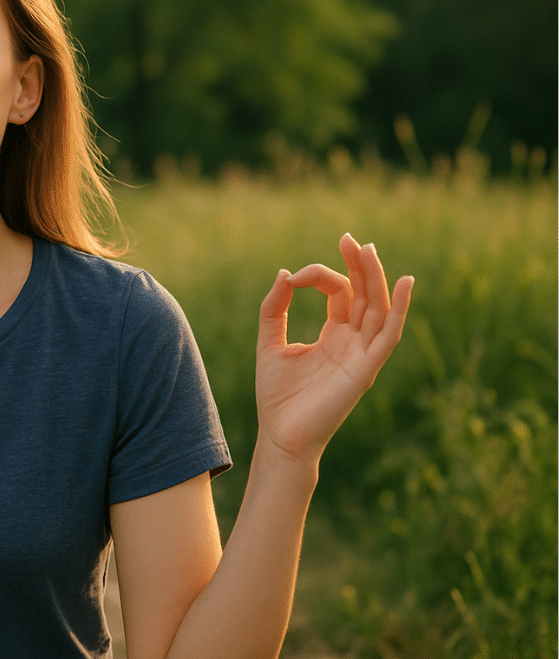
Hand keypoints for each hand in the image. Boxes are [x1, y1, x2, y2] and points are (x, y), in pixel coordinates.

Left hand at [254, 233, 412, 466]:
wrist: (281, 435)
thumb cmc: (276, 396)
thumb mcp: (269, 343)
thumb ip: (274, 309)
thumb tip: (285, 273)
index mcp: (333, 335)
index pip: (338, 293)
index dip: (320, 276)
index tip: (295, 276)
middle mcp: (352, 342)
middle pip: (364, 294)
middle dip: (358, 265)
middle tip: (349, 239)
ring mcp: (362, 354)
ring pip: (378, 307)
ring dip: (375, 277)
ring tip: (367, 249)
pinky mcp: (367, 368)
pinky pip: (389, 334)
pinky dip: (399, 308)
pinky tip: (404, 281)